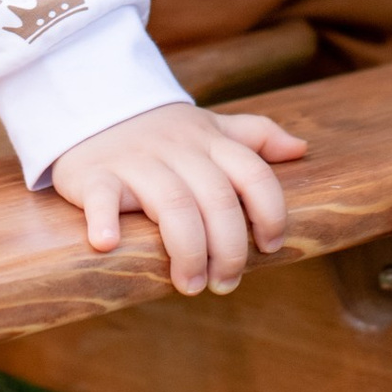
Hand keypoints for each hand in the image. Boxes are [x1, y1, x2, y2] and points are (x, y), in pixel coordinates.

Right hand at [51, 101, 308, 292]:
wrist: (90, 106)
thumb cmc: (160, 131)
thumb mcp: (210, 126)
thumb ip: (256, 136)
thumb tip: (301, 149)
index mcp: (210, 142)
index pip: (253, 174)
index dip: (270, 212)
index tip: (270, 246)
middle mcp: (178, 150)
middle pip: (216, 199)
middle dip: (228, 249)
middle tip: (225, 284)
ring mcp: (135, 161)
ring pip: (172, 204)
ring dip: (187, 250)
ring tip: (190, 285)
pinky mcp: (94, 174)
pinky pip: (101, 195)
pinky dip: (104, 220)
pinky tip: (107, 244)